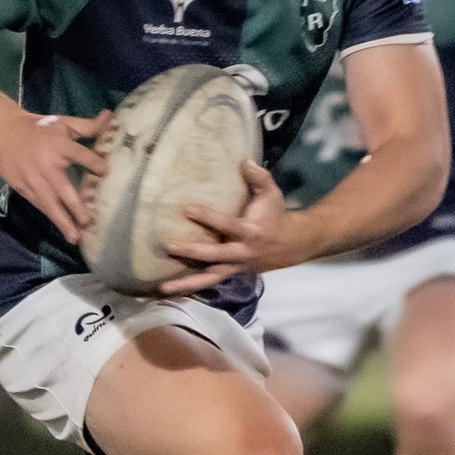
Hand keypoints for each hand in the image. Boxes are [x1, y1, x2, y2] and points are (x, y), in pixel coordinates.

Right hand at [0, 107, 109, 245]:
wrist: (4, 131)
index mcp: (60, 146)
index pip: (81, 156)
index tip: (105, 172)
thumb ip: (88, 126)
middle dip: (76, 207)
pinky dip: (50, 216)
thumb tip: (110, 117)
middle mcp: (47, 165)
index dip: (94, 164)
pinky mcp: (23, 187)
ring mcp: (33, 179)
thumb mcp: (63, 123)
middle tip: (88, 222)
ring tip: (75, 237)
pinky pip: (38, 204)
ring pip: (50, 203)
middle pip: (64, 189)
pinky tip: (61, 227)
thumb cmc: (40, 129)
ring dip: (62, 221)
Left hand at [160, 162, 296, 293]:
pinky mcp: (232, 274)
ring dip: (186, 284)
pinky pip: (210, 283)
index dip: (207, 217)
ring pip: (210, 278)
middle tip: (169, 246)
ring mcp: (236, 267)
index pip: (226, 225)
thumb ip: (259, 177)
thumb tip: (244, 161)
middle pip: (215, 256)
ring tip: (162, 288)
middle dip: (192, 252)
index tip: (186, 209)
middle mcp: (242, 253)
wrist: (292, 245)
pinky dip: (193, 289)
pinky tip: (172, 292)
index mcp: (250, 232)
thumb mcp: (272, 194)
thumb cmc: (276, 215)